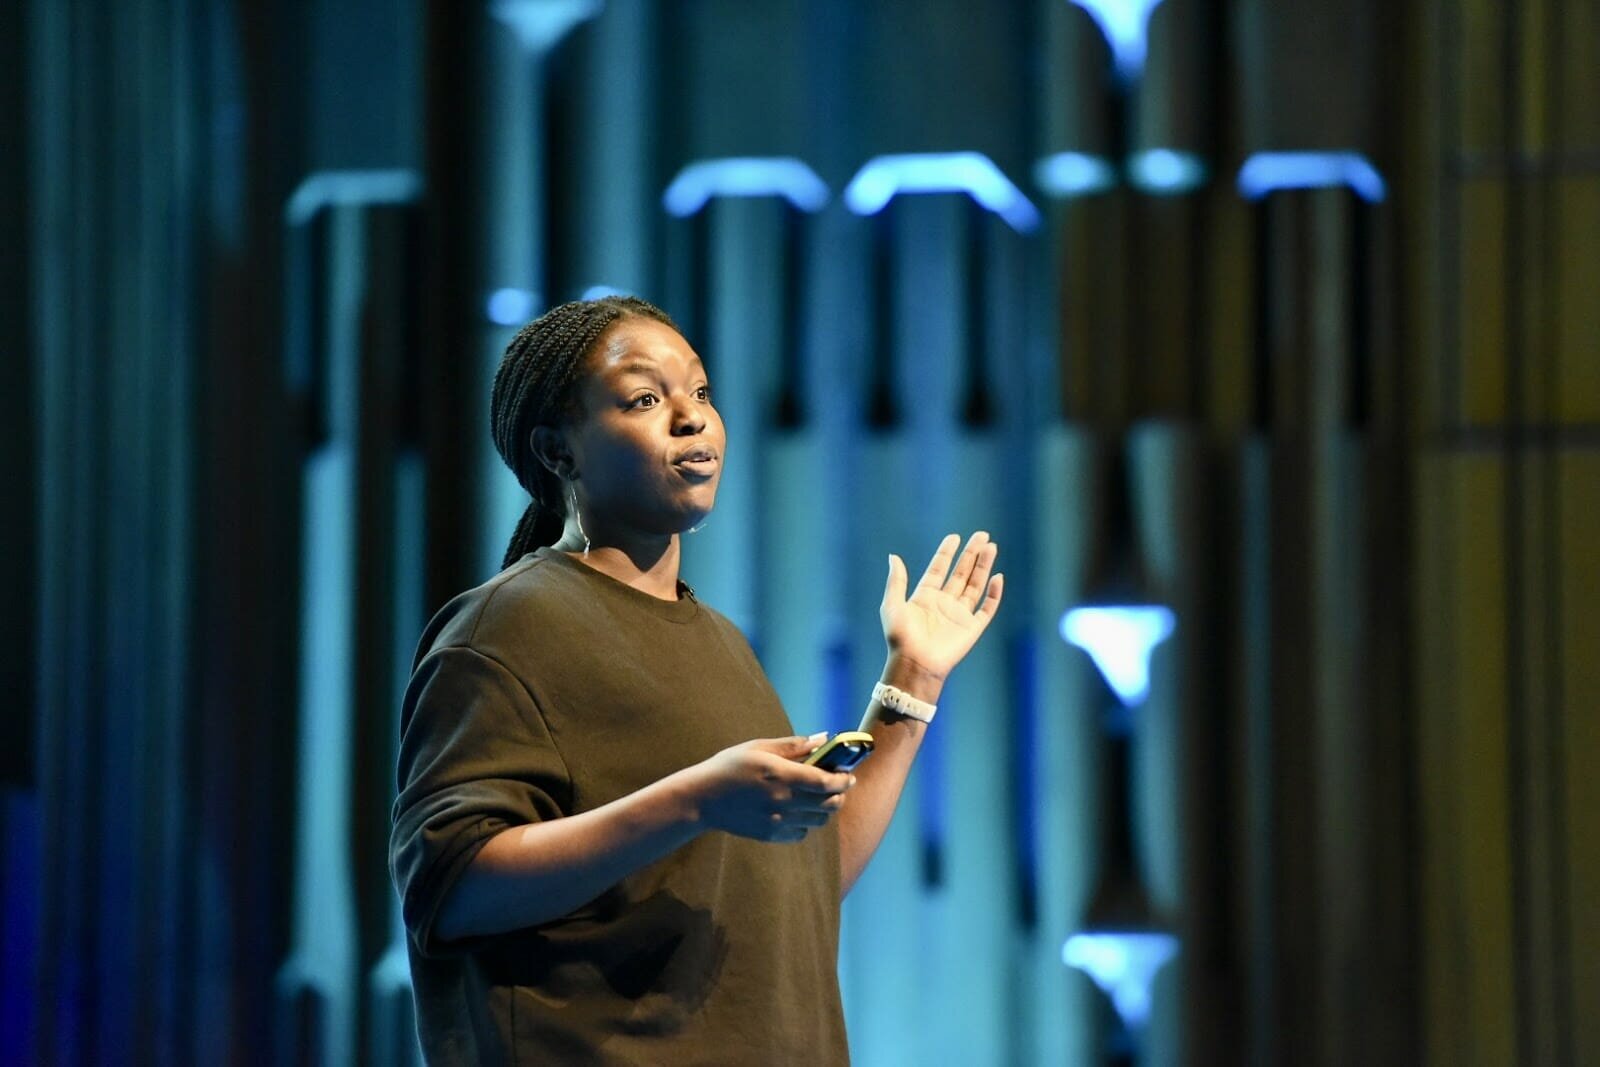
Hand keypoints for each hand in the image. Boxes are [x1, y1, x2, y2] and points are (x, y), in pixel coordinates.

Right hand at [688, 736, 854, 842]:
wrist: (702, 799)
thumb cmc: (730, 767)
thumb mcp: (759, 747)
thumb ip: (793, 745)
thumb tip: (823, 739)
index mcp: (781, 775)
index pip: (826, 782)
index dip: (843, 780)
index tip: (848, 775)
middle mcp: (783, 801)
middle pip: (829, 804)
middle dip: (840, 795)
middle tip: (838, 785)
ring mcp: (777, 821)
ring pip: (819, 820)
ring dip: (825, 809)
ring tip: (817, 797)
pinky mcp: (771, 835)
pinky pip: (801, 832)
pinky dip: (806, 823)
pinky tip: (797, 811)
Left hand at [880, 532, 1003, 686]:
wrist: (915, 664)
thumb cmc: (900, 638)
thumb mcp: (892, 605)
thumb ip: (896, 580)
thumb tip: (893, 556)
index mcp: (925, 596)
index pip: (939, 568)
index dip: (947, 552)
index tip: (954, 537)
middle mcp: (944, 603)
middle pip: (961, 572)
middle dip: (971, 554)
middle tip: (982, 535)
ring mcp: (959, 615)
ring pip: (975, 585)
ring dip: (983, 566)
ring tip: (991, 546)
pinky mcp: (972, 628)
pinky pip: (987, 608)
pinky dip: (993, 593)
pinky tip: (997, 576)